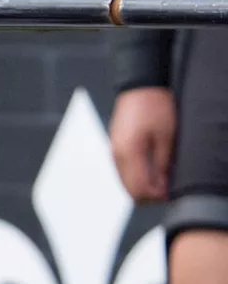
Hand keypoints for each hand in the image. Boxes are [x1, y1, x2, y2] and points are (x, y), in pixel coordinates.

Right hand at [109, 86, 176, 202]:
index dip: (155, 196)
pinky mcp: (114, 149)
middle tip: (167, 188)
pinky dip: (137, 176)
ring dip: (143, 185)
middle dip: (149, 194)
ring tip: (162, 178)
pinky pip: (123, 172)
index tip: (170, 193)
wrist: (139, 87)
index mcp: (128, 153)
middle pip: (129, 190)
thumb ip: (161, 164)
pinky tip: (151, 169)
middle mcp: (116, 156)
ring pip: (126, 183)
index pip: (138, 189)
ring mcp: (113, 153)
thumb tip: (161, 186)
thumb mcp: (166, 136)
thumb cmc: (154, 107)